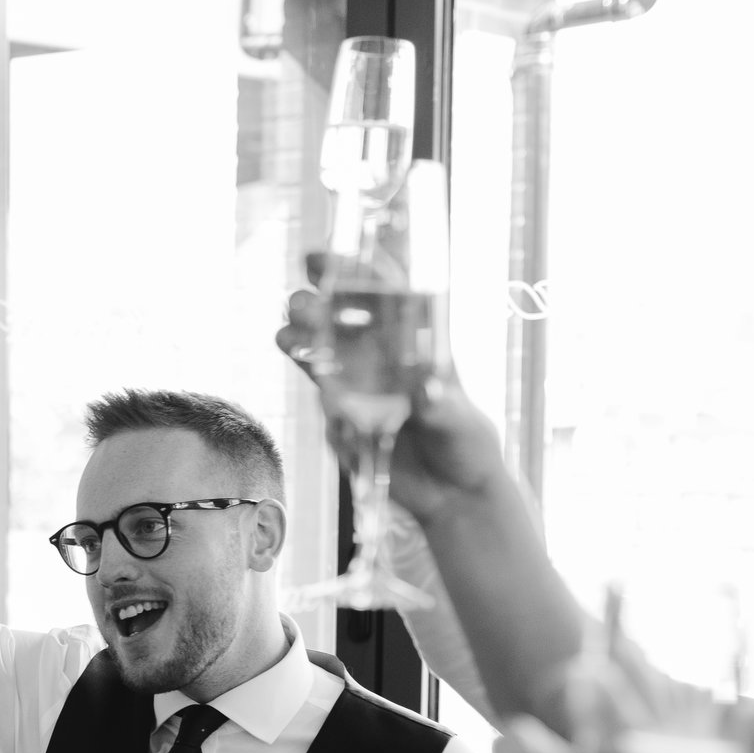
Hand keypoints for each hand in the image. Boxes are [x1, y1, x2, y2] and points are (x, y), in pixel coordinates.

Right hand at [276, 265, 511, 523]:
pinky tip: (290, 350)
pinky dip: (304, 363)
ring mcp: (363, 382)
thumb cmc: (467, 446)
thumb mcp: (458, 422)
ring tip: (286, 327)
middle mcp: (388, 357)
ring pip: (326, 345)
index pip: (387, 295)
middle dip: (321, 300)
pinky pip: (320, 382)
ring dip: (305, 332)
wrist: (451, 495)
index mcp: (420, 344)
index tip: (325, 257)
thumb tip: (425, 389)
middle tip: (299, 299)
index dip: (357, 271)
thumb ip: (439, 405)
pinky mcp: (344, 412)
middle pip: (348, 317)